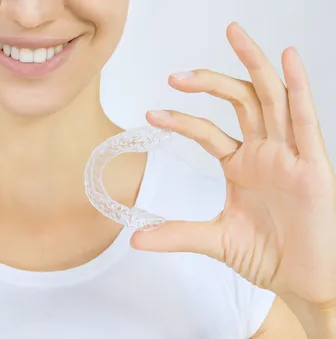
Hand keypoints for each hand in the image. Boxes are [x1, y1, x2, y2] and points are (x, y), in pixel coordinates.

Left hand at [130, 22, 335, 332]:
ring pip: (273, 97)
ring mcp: (290, 154)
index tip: (151, 114)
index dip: (181, 120)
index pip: (208, 131)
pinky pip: (306, 119)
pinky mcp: (313, 164)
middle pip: (240, 100)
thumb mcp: (216, 241)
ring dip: (253, 64)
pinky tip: (287, 58)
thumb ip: (177, 235)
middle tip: (176, 74)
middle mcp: (266, 152)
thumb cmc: (272, 257)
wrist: (308, 282)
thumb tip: (134, 238)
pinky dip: (299, 87)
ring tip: (233, 33)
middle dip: (210, 82)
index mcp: (243, 166)